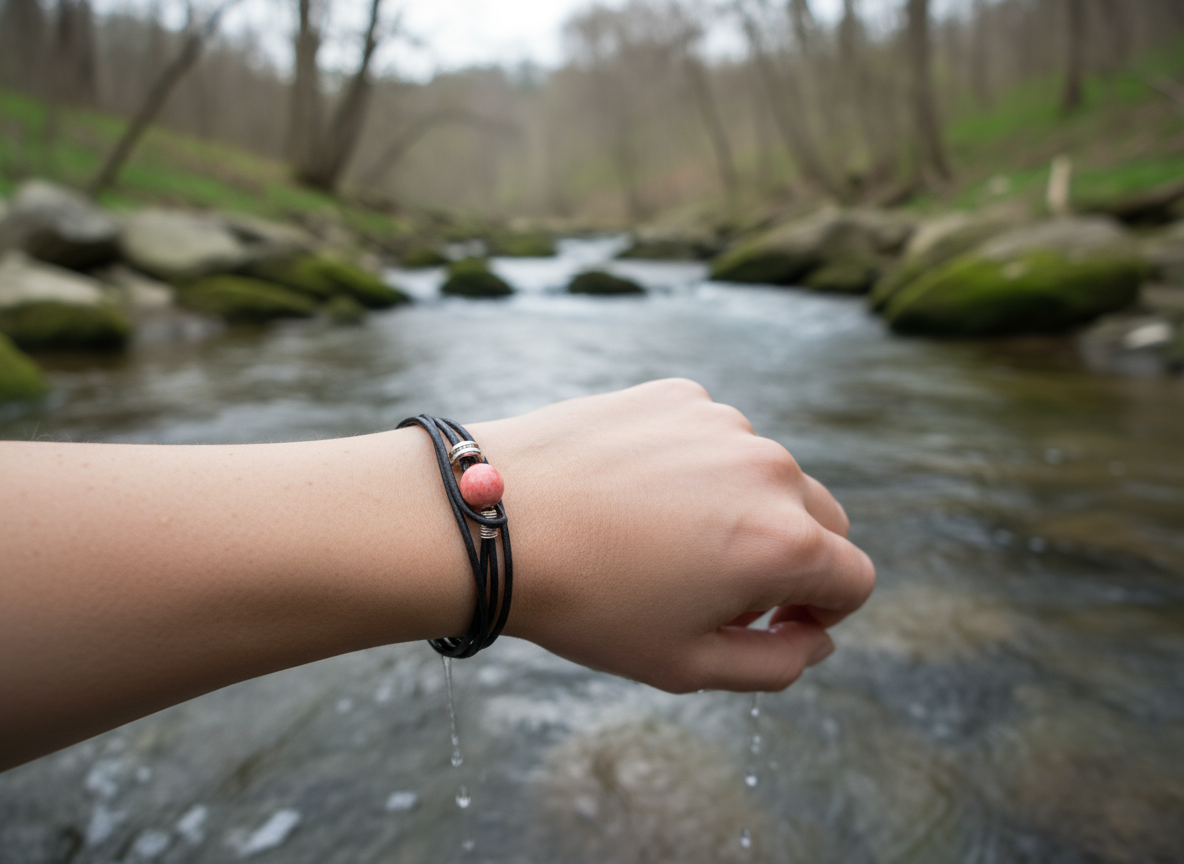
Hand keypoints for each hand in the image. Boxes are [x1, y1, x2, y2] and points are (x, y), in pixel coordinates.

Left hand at [472, 379, 875, 692]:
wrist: (494, 519)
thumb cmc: (589, 602)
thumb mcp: (688, 665)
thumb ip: (778, 665)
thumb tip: (815, 637)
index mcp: (786, 541)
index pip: (854, 580)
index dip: (825, 613)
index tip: (776, 622)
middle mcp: (771, 469)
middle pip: (823, 521)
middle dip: (793, 561)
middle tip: (720, 590)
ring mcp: (724, 423)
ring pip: (766, 476)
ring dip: (744, 509)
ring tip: (666, 540)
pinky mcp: (679, 395)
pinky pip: (715, 438)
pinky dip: (698, 467)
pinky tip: (637, 494)